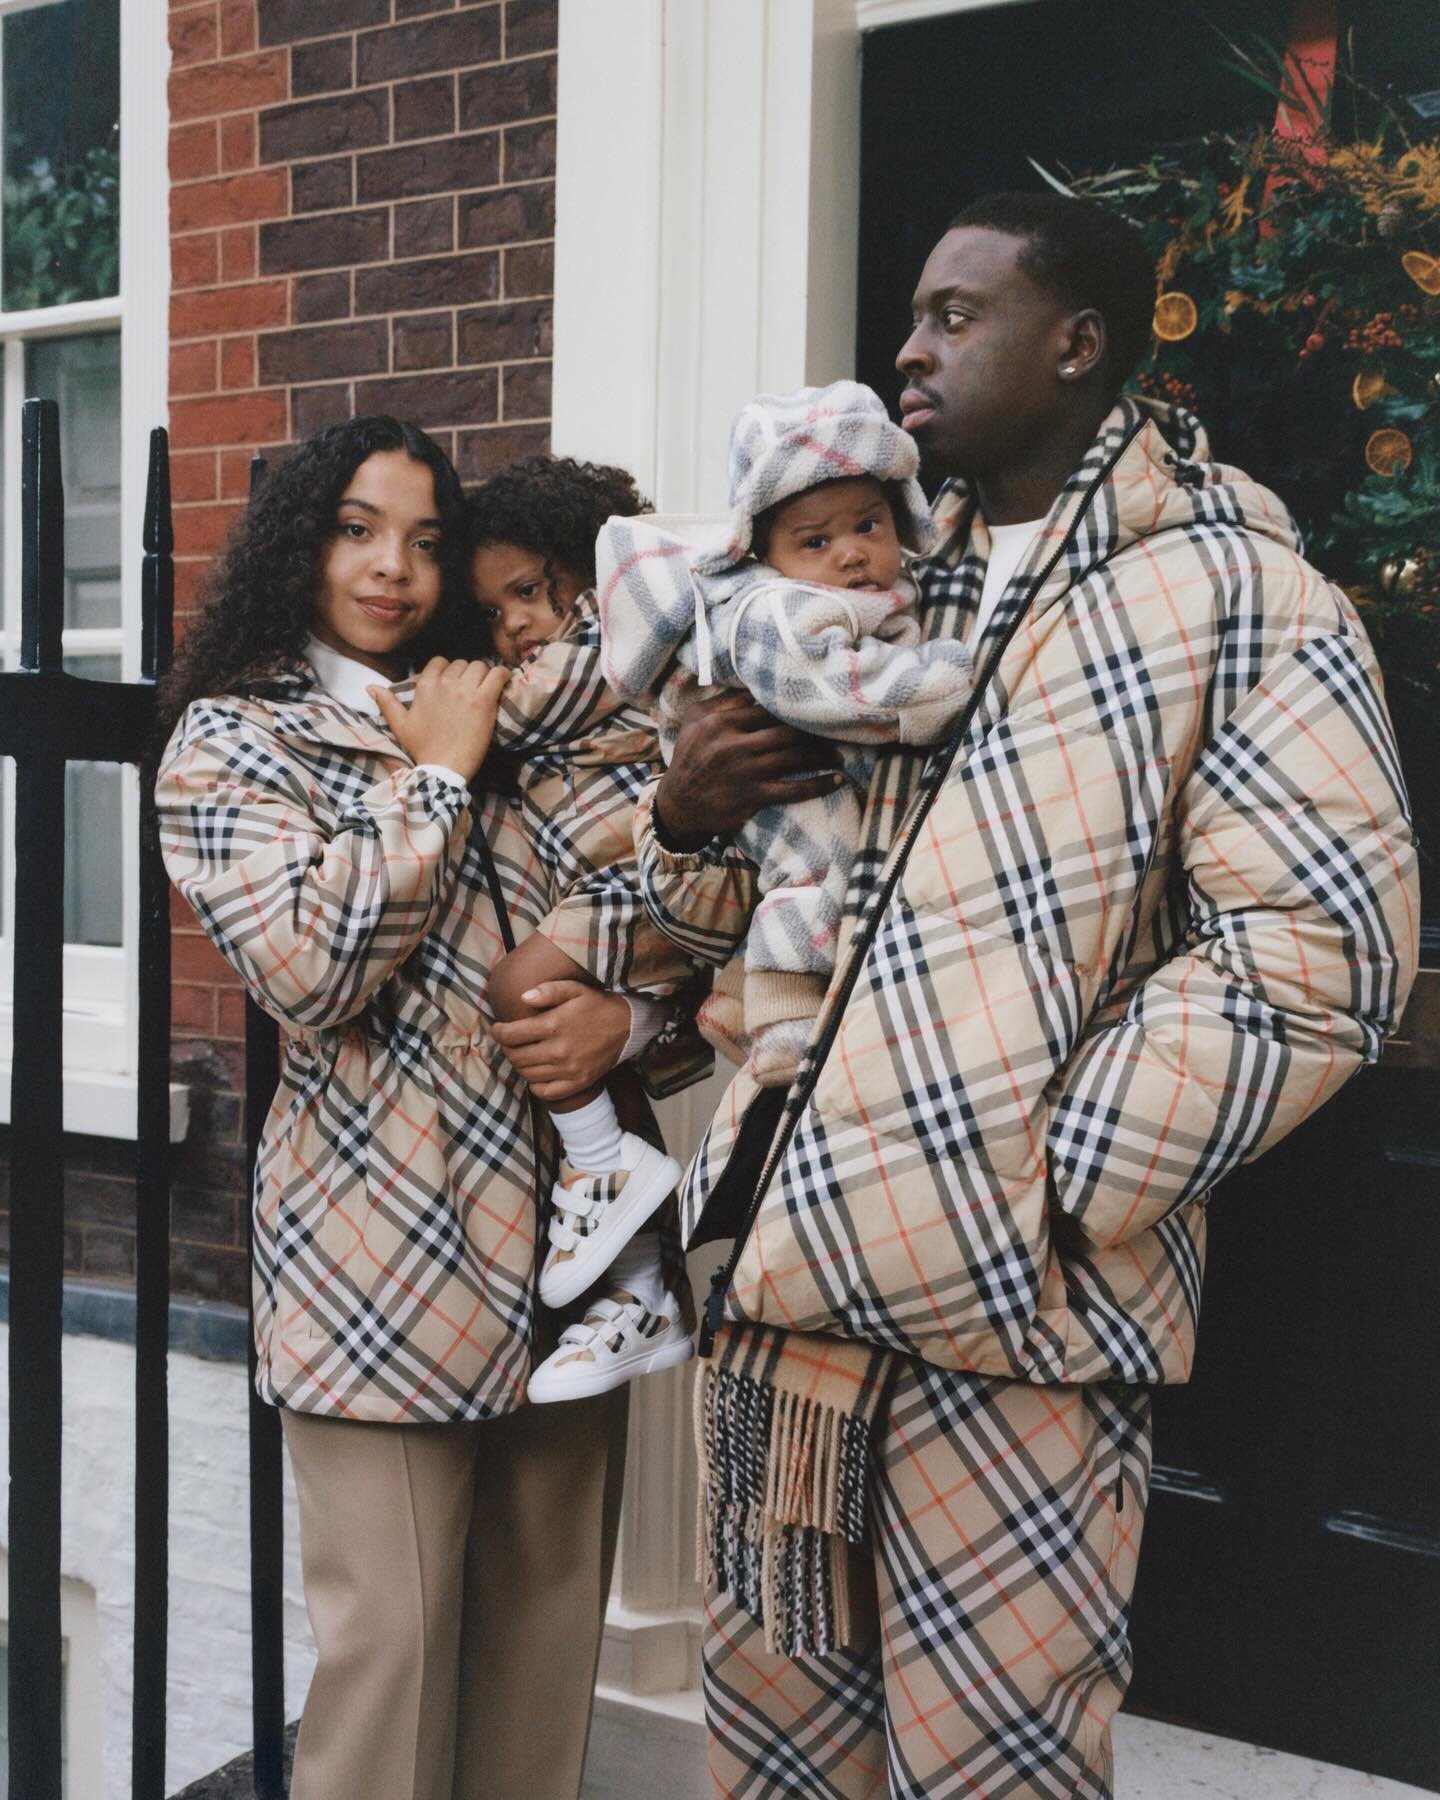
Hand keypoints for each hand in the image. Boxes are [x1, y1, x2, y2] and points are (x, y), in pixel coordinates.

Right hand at [371, 657, 509, 781]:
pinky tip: (503, 682)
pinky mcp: (484, 700)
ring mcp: (465, 690)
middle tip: (471, 691)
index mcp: (425, 686)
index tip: (454, 684)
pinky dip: (503, 675)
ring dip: (484, 676)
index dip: (449, 671)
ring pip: (480, 666)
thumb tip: (370, 687)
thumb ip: (387, 703)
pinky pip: (497, 674)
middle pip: (462, 664)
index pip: (440, 662)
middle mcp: (444, 683)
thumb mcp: (400, 725)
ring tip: (486, 689)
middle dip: (467, 674)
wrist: (443, 768)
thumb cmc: (423, 749)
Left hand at [489, 981, 630, 1101]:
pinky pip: (546, 1092)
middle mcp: (559, 1050)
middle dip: (507, 1048)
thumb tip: (523, 997)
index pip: (512, 1035)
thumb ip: (548, 991)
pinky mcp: (578, 1083)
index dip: (498, 1032)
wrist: (627, 1026)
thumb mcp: (574, 989)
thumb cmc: (597, 1005)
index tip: (498, 1029)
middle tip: (509, 1042)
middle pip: (517, 1056)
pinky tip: (537, 1073)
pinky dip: (535, 1085)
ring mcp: (568, 1070)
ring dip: (519, 1065)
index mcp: (554, 1025)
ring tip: (522, 1054)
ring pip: (527, 1074)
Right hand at [654, 691, 843, 848]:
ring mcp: (745, 771)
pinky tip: (836, 780)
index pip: (769, 708)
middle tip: (837, 733)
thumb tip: (753, 682)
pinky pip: (794, 789)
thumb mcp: (695, 722)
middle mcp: (734, 744)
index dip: (796, 709)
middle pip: (788, 731)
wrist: (678, 805)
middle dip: (817, 733)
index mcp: (721, 721)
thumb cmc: (690, 758)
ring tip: (840, 756)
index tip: (816, 710)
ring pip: (795, 757)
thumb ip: (723, 701)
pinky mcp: (753, 797)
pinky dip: (819, 784)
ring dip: (824, 756)